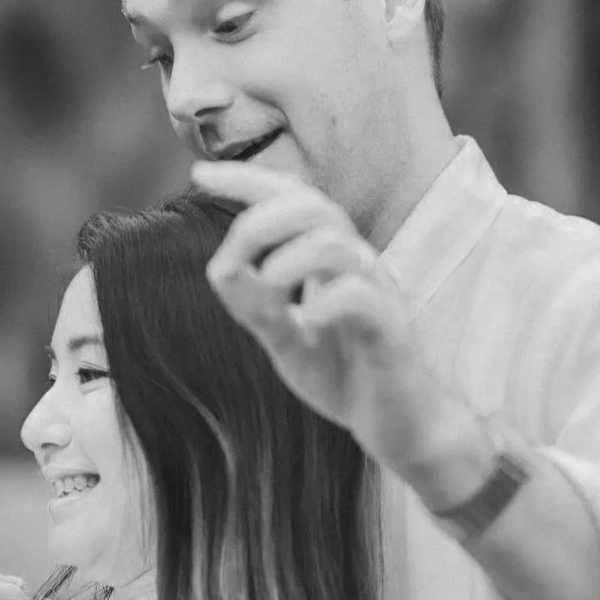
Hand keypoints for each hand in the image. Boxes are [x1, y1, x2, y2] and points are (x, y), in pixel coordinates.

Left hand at [190, 162, 472, 484]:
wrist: (400, 426)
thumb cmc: (346, 376)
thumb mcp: (287, 340)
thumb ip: (255, 307)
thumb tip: (220, 268)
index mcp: (330, 260)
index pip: (292, 198)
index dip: (247, 180)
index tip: (199, 173)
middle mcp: (357, 263)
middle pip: (313, 205)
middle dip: (261, 221)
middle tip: (233, 259)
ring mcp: (378, 292)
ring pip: (334, 244)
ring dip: (286, 262)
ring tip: (269, 297)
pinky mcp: (392, 330)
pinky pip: (360, 297)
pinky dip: (324, 305)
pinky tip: (307, 325)